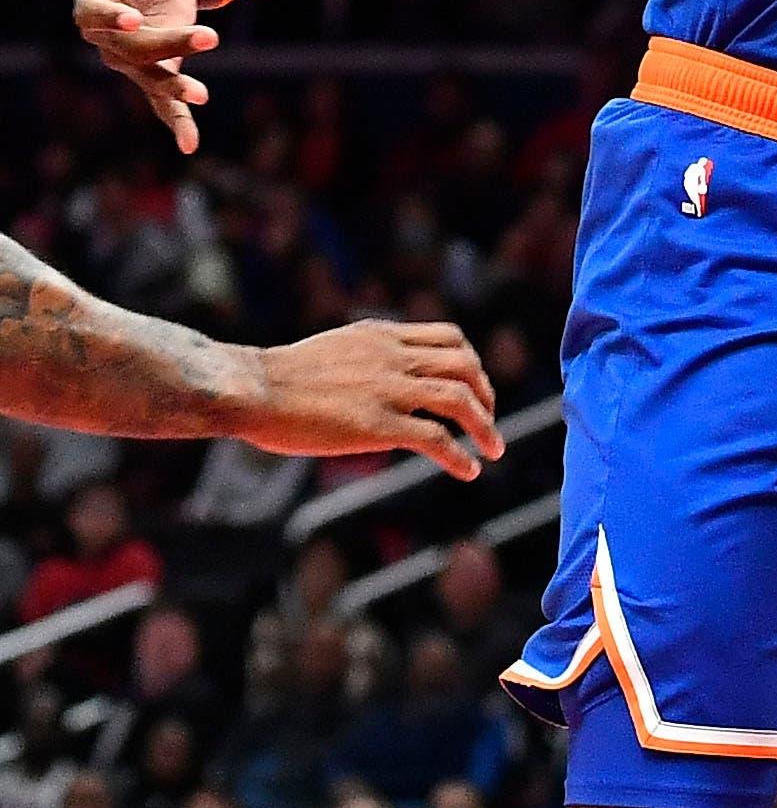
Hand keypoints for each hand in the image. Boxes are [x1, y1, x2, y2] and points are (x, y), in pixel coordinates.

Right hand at [48, 0, 218, 154]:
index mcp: (91, 4)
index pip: (96, 17)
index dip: (114, 20)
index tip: (134, 21)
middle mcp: (107, 37)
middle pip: (133, 49)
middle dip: (170, 44)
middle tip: (211, 35)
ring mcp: (131, 58)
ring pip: (151, 75)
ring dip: (176, 86)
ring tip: (200, 95)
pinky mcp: (156, 68)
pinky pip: (161, 100)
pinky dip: (176, 122)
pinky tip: (189, 145)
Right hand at [250, 320, 503, 477]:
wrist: (252, 390)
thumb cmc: (281, 379)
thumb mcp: (336, 350)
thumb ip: (368, 358)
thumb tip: (385, 378)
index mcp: (382, 336)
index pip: (449, 337)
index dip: (471, 363)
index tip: (476, 388)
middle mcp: (392, 356)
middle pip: (464, 364)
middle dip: (486, 393)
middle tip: (488, 421)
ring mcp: (387, 389)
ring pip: (458, 399)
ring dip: (485, 426)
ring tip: (493, 450)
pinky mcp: (377, 425)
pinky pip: (435, 439)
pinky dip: (459, 456)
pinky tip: (467, 470)